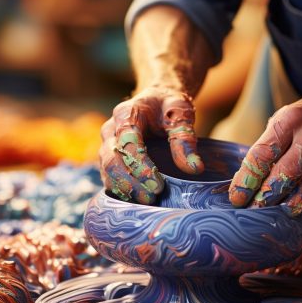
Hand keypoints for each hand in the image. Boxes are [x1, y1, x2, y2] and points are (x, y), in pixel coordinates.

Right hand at [100, 87, 204, 203]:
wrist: (155, 101)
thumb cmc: (168, 106)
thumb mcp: (181, 113)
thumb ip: (185, 139)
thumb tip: (194, 168)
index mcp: (126, 114)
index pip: (128, 142)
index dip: (141, 166)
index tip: (158, 185)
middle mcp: (111, 129)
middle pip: (112, 159)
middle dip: (130, 182)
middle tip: (151, 198)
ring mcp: (107, 145)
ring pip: (107, 171)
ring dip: (124, 189)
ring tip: (147, 202)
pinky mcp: (109, 158)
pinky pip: (108, 177)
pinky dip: (121, 190)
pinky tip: (137, 200)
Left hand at [229, 81, 301, 214]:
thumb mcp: (283, 121)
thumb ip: (268, 148)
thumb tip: (247, 182)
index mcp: (289, 121)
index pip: (261, 156)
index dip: (246, 181)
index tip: (236, 198)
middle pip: (284, 175)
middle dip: (265, 198)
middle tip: (252, 211)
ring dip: (289, 204)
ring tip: (275, 216)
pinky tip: (301, 204)